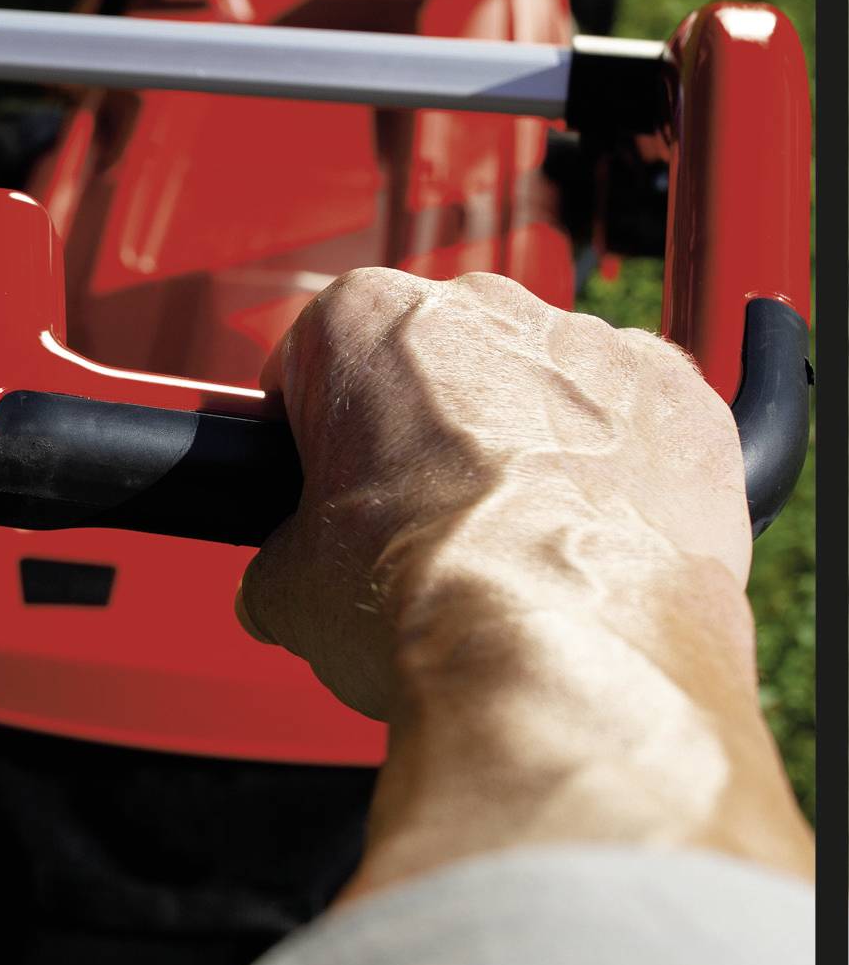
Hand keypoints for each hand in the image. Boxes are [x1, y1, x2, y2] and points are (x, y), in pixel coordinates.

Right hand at [235, 269, 808, 891]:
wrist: (564, 657)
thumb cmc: (422, 598)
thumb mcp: (289, 588)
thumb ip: (281, 554)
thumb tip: (288, 582)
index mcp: (365, 320)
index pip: (316, 356)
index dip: (315, 430)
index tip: (324, 484)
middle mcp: (482, 307)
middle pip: (434, 356)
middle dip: (424, 426)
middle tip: (414, 525)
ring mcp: (591, 346)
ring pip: (540, 383)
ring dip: (525, 444)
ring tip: (514, 549)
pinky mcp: (682, 400)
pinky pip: (638, 421)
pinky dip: (619, 472)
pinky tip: (591, 543)